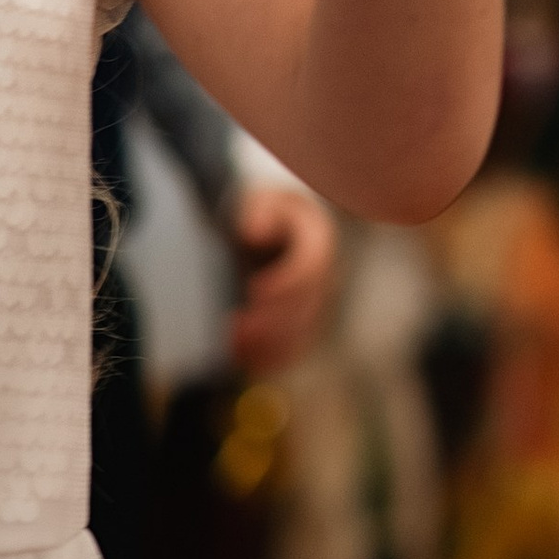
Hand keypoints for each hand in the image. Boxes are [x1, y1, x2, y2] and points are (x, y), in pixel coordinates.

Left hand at [225, 183, 339, 374]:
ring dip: (268, 344)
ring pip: (300, 332)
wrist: (262, 230)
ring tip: (233, 345)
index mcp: (318, 239)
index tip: (255, 290)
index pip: (311, 267)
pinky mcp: (299, 323)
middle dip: (272, 321)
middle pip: (306, 305)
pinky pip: (292, 347)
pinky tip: (240, 356)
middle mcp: (324, 275)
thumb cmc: (260, 212)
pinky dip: (268, 357)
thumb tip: (251, 231)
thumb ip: (258, 210)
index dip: (286, 283)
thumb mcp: (260, 201)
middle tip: (236, 327)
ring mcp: (313, 302)